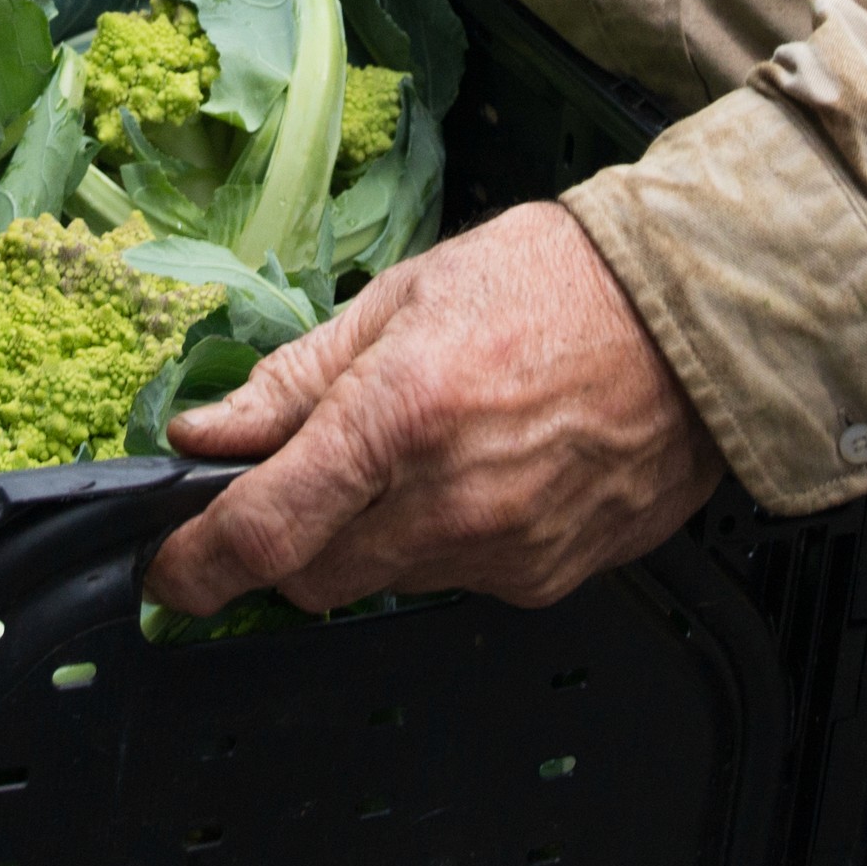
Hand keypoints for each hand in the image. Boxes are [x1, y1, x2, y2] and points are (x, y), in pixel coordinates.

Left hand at [145, 203, 725, 615]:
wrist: (697, 321)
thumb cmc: (552, 283)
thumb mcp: (401, 300)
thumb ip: (294, 381)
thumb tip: (206, 436)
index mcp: (399, 416)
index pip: (264, 531)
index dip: (197, 565)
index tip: (169, 569)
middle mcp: (447, 502)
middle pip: (311, 576)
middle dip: (282, 541)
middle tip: (302, 479)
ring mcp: (502, 553)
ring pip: (382, 581)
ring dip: (367, 536)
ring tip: (425, 448)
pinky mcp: (545, 581)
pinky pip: (455, 580)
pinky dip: (441, 541)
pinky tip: (484, 472)